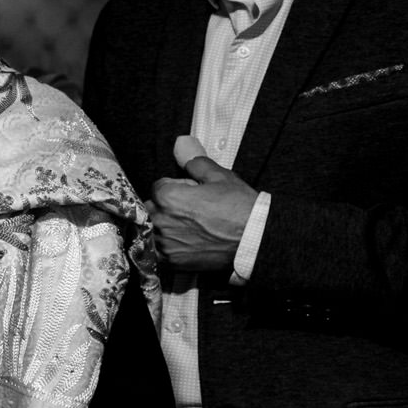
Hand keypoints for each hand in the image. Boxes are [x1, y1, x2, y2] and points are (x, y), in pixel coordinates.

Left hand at [150, 135, 257, 274]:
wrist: (255, 239)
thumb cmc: (240, 209)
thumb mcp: (220, 177)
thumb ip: (195, 162)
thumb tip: (182, 146)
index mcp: (168, 197)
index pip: (158, 187)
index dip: (174, 188)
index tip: (188, 193)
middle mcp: (161, 219)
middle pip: (151, 208)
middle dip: (165, 207)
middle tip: (189, 211)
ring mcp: (164, 242)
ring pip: (151, 230)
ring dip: (163, 227)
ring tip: (189, 228)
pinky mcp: (171, 260)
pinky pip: (156, 251)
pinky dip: (165, 246)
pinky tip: (183, 243)